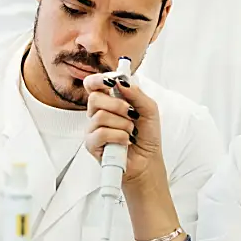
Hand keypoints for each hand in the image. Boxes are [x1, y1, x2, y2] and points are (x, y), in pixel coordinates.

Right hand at [83, 71, 163, 185]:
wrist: (148, 160)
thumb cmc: (147, 135)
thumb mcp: (149, 109)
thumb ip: (136, 93)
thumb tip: (120, 81)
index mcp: (109, 101)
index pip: (93, 85)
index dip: (98, 80)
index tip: (111, 81)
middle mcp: (97, 113)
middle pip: (95, 98)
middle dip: (118, 105)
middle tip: (131, 114)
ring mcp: (93, 129)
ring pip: (100, 116)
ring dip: (123, 124)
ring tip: (130, 133)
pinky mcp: (92, 144)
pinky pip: (101, 133)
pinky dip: (119, 136)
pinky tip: (125, 141)